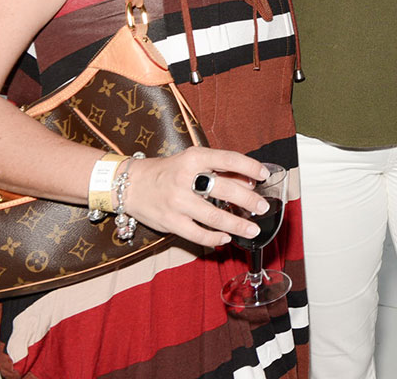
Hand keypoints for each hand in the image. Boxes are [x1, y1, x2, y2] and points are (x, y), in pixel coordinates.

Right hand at [123, 147, 269, 246]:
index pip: (228, 159)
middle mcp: (185, 178)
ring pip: (214, 216)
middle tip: (264, 207)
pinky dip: (214, 238)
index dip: (250, 167)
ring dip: (237, 224)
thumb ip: (220, 171)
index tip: (265, 175)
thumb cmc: (169, 171)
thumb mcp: (193, 162)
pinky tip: (226, 238)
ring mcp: (177, 202)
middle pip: (224, 190)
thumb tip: (251, 181)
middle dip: (248, 200)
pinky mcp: (170, 222)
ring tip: (252, 229)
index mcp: (193, 158)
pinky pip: (197, 234)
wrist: (131, 185)